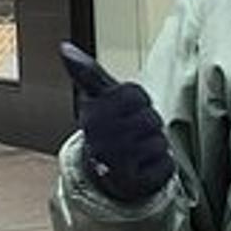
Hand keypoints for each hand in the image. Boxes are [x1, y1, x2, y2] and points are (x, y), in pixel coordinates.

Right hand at [59, 44, 172, 202]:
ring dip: (155, 146)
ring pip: (159, 141)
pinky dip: (160, 166)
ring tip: (138, 151)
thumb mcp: (98, 100)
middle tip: (134, 132)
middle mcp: (101, 140)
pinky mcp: (136, 184)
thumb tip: (65, 46)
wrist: (106, 179)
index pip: (134, 95)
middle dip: (148, 124)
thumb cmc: (108, 133)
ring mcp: (117, 164)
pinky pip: (165, 164)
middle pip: (150, 118)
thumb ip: (87, 73)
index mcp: (92, 116)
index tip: (127, 109)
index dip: (137, 100)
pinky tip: (144, 168)